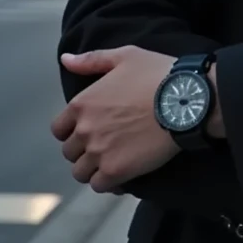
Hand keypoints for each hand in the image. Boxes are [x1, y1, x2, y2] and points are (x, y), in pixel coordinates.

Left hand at [52, 46, 178, 192]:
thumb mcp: (125, 56)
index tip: (90, 130)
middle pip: (70, 153)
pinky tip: (122, 174)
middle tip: (106, 145)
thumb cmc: (156, 74)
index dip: (72, 131)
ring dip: (93, 169)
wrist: (184, 100)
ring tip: (113, 161)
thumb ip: (92, 60)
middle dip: (84, 151)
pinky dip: (108, 183)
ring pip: (81, 172)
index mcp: (82, 104)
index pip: (59, 129)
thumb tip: (65, 59)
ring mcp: (99, 152)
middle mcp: (84, 130)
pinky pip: (99, 185)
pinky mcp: (116, 170)